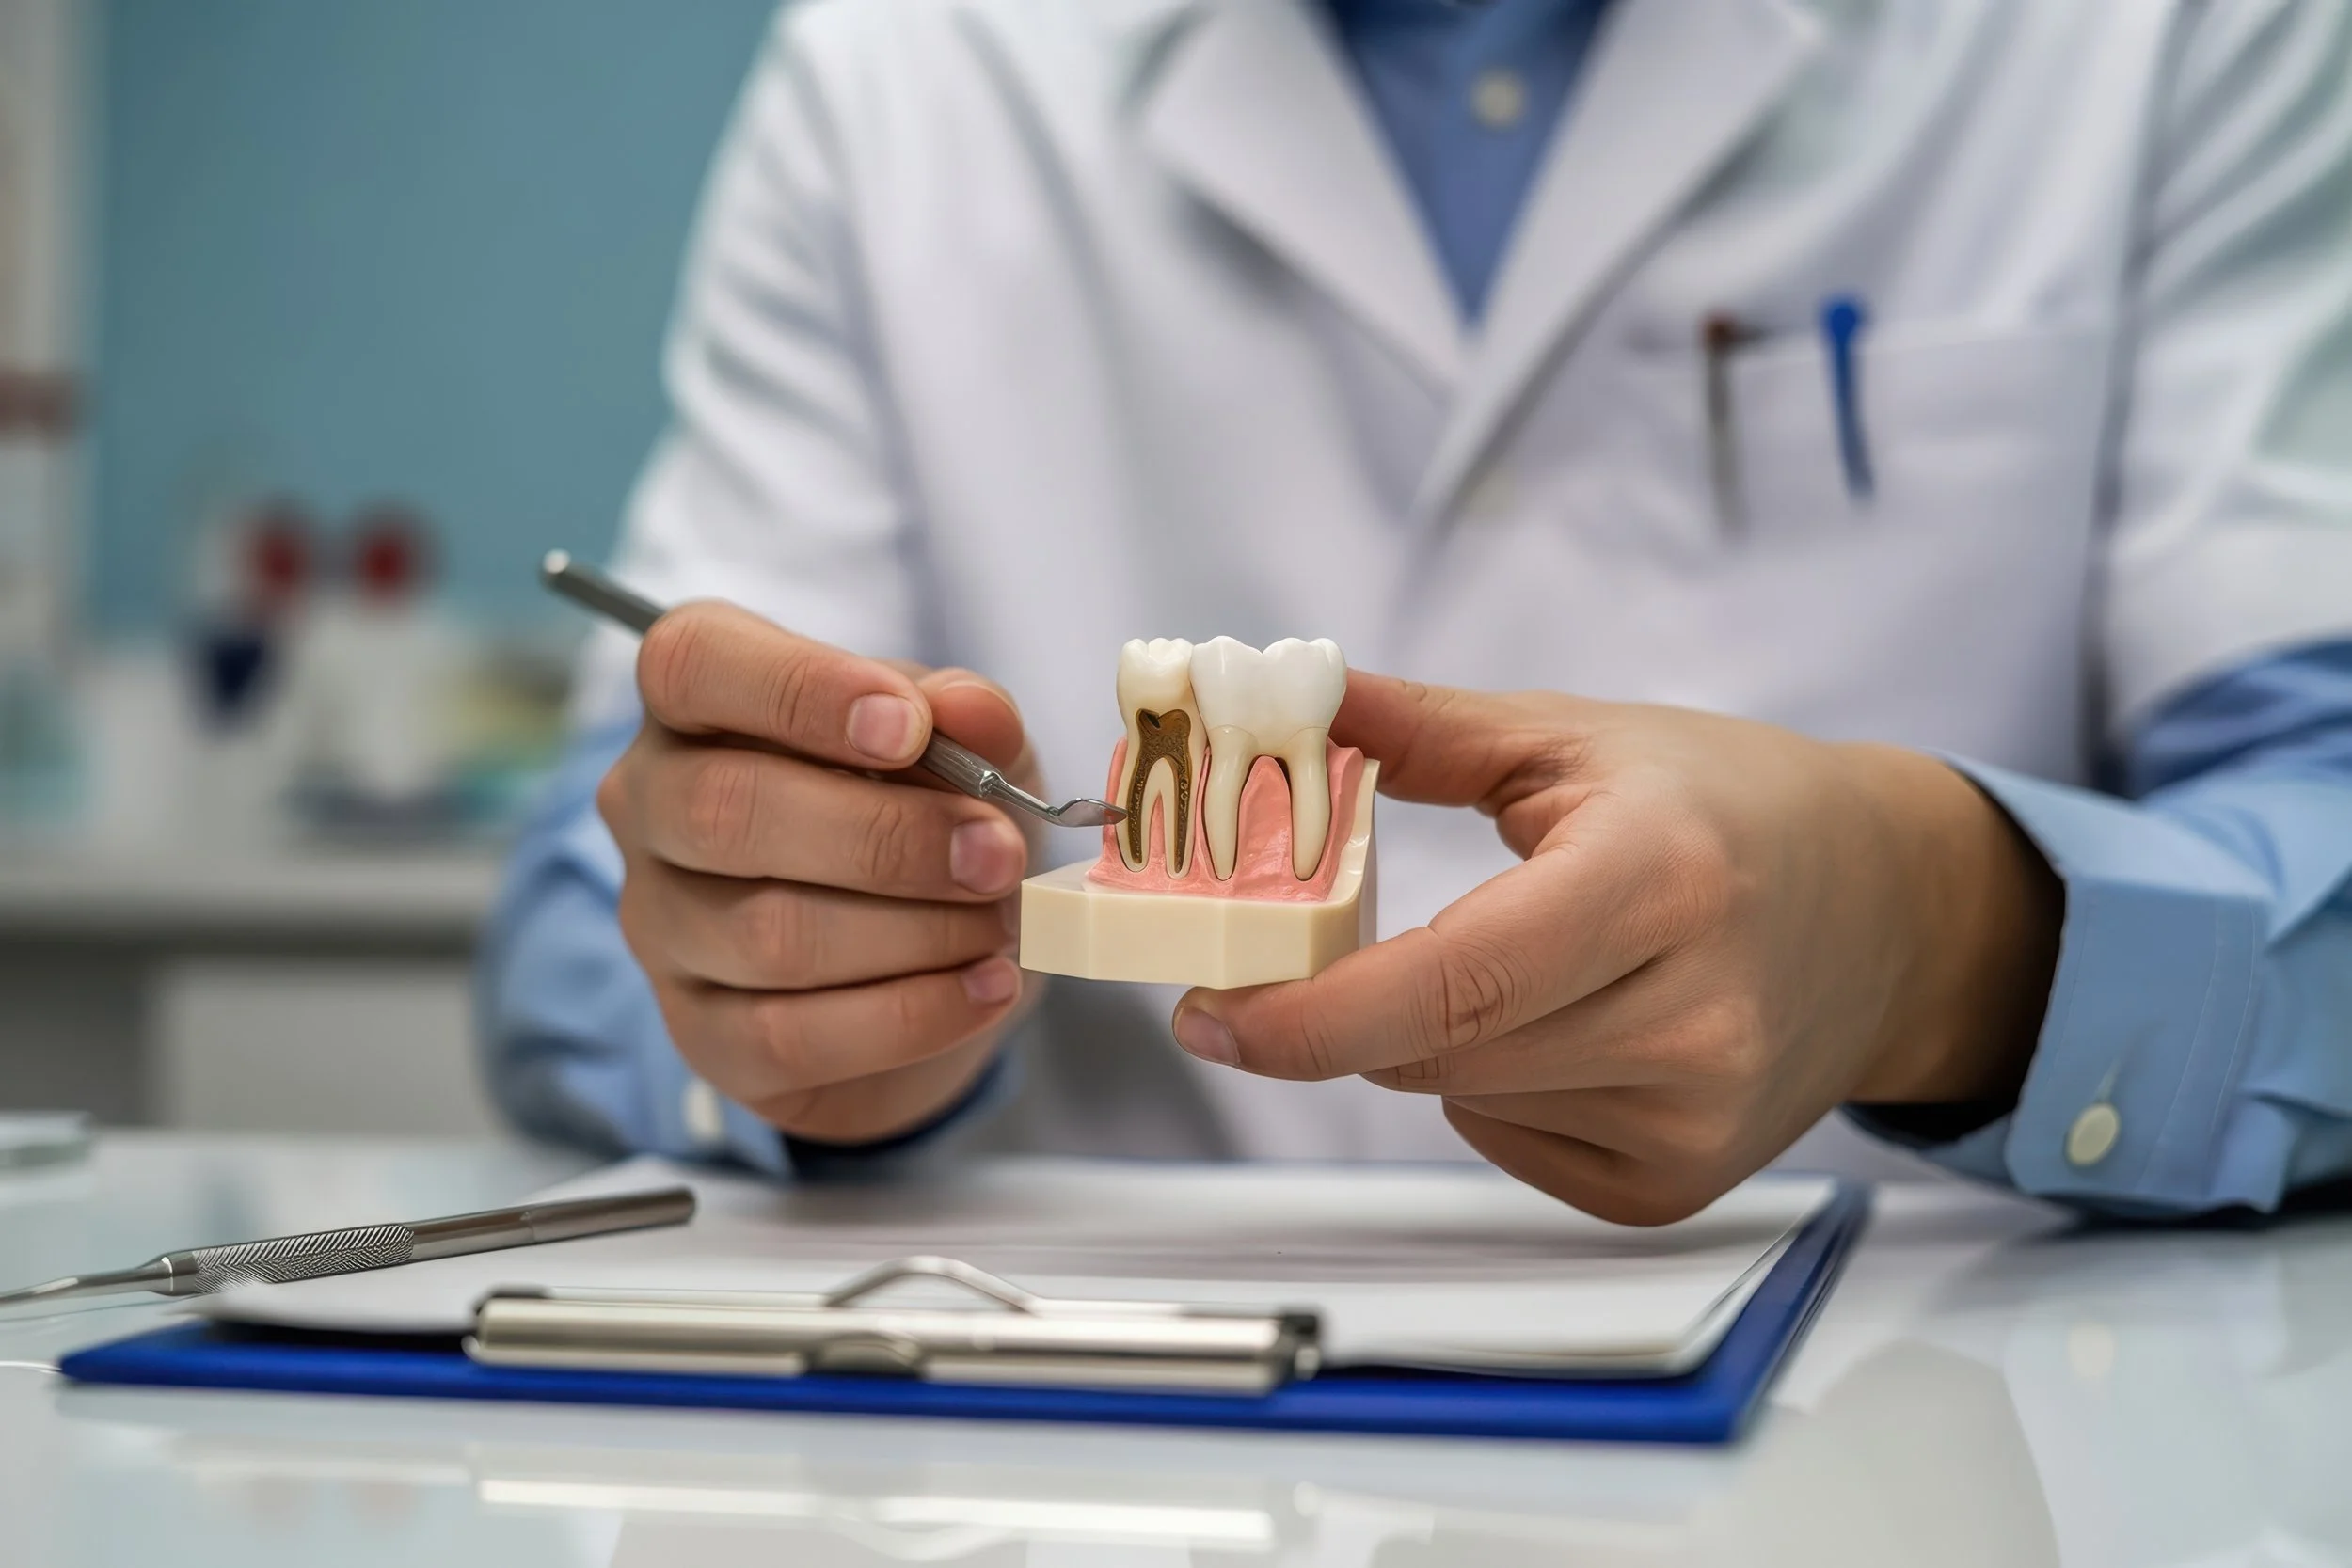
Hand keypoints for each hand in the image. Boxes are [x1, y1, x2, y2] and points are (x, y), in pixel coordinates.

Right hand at [597, 601, 1041, 1143]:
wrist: (931, 955)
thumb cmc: (926, 814)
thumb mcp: (968, 747)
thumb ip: (971, 718)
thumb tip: (970, 707)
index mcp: (697, 700)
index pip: (696, 662)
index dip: (801, 690)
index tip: (908, 726)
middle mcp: (651, 806)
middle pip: (727, 811)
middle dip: (886, 838)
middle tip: (998, 856)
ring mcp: (662, 926)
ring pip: (767, 934)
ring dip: (915, 933)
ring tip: (1000, 924)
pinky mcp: (700, 1033)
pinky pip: (790, 1034)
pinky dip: (910, 1015)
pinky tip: (986, 990)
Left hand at [1169, 674, 2061, 1223]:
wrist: (1887, 913)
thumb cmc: (1731, 808)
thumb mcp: (1578, 738)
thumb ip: (1418, 729)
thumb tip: (1284, 697)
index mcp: (1655, 879)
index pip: (1451, 984)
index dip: (1310, 1017)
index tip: (1211, 1014)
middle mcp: (1690, 1015)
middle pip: (1432, 1049)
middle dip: (1351, 1003)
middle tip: (1318, 949)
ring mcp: (1692, 1114)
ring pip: (1459, 1096)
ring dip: (1430, 1038)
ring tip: (1509, 959)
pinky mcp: (1679, 1179)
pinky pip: (1508, 1144)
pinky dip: (1492, 1088)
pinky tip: (1561, 1025)